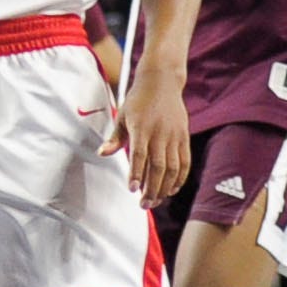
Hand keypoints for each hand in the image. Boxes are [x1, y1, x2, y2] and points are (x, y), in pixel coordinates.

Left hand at [117, 67, 190, 200]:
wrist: (162, 81)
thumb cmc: (138, 100)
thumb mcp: (123, 116)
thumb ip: (115, 138)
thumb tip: (101, 153)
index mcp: (141, 128)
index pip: (139, 155)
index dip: (136, 173)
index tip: (133, 189)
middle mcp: (159, 133)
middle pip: (158, 167)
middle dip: (152, 189)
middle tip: (144, 205)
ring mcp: (174, 135)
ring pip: (172, 168)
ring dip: (165, 187)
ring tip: (156, 200)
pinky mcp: (184, 137)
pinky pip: (184, 162)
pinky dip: (179, 178)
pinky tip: (171, 189)